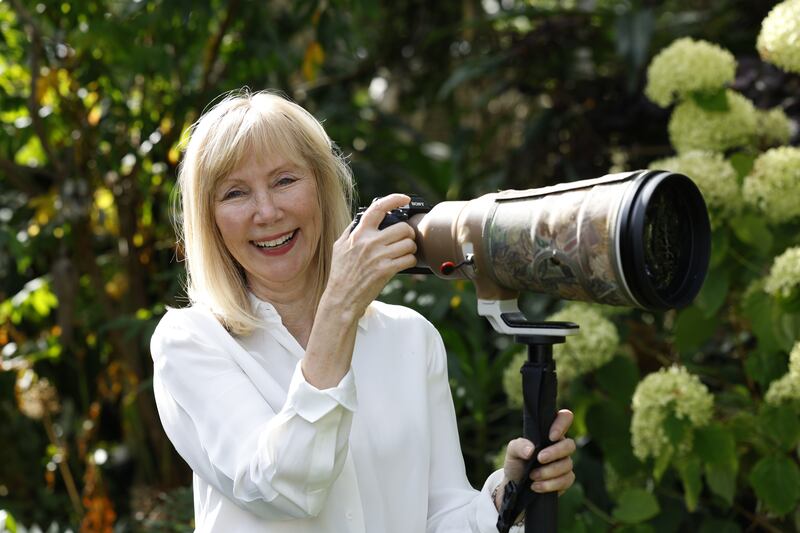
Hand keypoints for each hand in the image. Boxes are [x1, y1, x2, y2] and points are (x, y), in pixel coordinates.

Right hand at [322, 193, 416, 320]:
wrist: (341, 298)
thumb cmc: (340, 274)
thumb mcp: (339, 247)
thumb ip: (350, 231)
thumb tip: (360, 219)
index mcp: (359, 233)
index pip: (378, 208)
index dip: (394, 199)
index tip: (404, 199)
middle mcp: (369, 242)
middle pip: (403, 228)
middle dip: (408, 234)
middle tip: (406, 239)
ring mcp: (378, 256)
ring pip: (409, 243)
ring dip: (411, 249)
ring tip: (404, 253)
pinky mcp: (386, 270)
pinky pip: (409, 259)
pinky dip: (410, 261)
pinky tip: (404, 263)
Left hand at [495, 409, 575, 509]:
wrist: (515, 485)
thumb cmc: (517, 462)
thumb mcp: (512, 451)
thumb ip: (519, 446)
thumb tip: (531, 450)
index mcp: (549, 433)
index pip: (564, 418)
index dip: (562, 424)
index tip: (551, 436)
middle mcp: (560, 446)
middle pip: (570, 445)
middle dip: (555, 453)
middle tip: (539, 459)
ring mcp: (564, 463)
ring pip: (567, 465)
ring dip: (549, 472)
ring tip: (532, 476)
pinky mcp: (565, 479)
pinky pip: (566, 480)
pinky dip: (550, 484)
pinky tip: (536, 486)